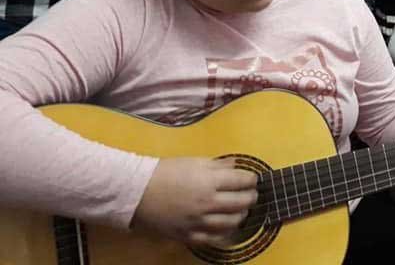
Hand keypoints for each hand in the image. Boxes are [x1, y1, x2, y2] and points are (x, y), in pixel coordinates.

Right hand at [132, 157, 258, 247]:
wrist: (137, 192)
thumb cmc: (165, 172)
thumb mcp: (193, 161)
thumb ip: (218, 164)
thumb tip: (235, 165)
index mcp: (210, 181)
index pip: (243, 181)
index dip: (252, 179)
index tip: (252, 179)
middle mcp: (208, 202)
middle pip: (242, 202)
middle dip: (251, 197)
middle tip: (251, 194)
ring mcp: (199, 221)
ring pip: (233, 222)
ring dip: (241, 215)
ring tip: (241, 210)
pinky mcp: (188, 235)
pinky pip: (214, 238)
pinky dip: (225, 233)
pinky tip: (227, 227)